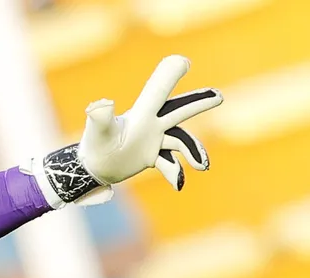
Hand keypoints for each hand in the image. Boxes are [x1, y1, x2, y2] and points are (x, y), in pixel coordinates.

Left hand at [25, 55, 222, 206]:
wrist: (91, 167)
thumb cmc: (94, 146)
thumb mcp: (98, 133)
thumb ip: (101, 118)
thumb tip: (101, 104)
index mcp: (141, 114)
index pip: (158, 91)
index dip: (169, 75)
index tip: (183, 61)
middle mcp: (150, 124)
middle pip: (179, 109)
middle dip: (198, 101)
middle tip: (219, 97)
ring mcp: (153, 139)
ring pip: (180, 139)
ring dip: (193, 150)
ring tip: (202, 166)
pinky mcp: (151, 155)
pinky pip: (171, 162)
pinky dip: (176, 172)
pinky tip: (178, 184)